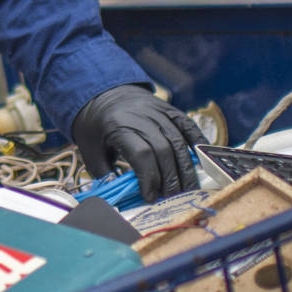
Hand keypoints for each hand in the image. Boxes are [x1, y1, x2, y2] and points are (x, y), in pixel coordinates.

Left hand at [71, 85, 199, 200]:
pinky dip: (197, 143)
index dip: (150, 178)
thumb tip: (121, 197)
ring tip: (188, 189)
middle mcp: (141, 117)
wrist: (101, 93)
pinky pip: (188, 125)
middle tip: (173, 198)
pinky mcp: (169, 109)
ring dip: (186, 168)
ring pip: (178, 141)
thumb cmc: (95, 126)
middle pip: (164, 150)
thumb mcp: (89, 150)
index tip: (150, 197)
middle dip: (170, 178)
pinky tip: (202, 161)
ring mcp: (157, 111)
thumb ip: (104, 173)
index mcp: (118, 127)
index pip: (141, 154)